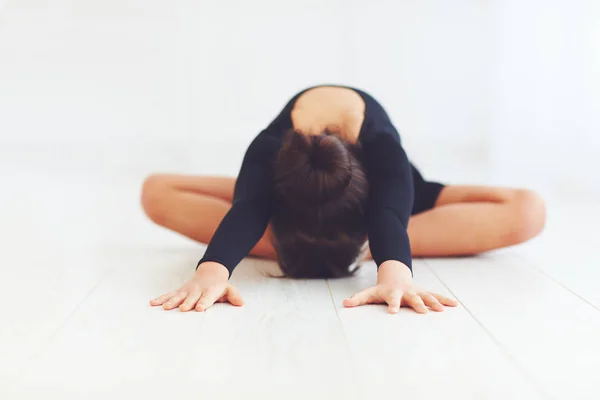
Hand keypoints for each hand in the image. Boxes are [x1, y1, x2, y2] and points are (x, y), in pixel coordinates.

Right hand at [150, 262, 242, 311]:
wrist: (210, 272)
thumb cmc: (219, 285)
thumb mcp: (228, 288)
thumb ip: (233, 295)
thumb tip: (241, 303)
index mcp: (209, 291)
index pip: (207, 298)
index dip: (203, 303)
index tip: (199, 309)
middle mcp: (196, 290)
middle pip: (191, 297)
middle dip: (187, 303)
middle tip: (183, 309)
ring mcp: (186, 290)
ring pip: (178, 296)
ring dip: (171, 302)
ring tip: (165, 308)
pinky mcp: (179, 291)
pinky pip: (169, 295)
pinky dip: (161, 298)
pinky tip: (152, 303)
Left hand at [343, 261, 457, 313]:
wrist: (394, 276)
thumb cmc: (380, 289)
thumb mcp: (369, 293)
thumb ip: (358, 299)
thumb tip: (344, 303)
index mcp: (393, 294)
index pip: (392, 300)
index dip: (392, 306)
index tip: (393, 313)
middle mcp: (406, 292)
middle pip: (413, 299)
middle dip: (418, 305)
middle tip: (424, 312)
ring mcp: (417, 292)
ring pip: (427, 296)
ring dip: (435, 302)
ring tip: (442, 310)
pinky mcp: (424, 293)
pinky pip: (436, 296)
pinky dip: (445, 300)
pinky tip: (455, 305)